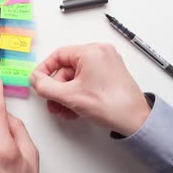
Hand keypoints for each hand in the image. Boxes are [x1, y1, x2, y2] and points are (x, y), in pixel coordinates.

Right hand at [29, 43, 149, 135]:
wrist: (136, 121)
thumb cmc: (110, 105)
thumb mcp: (69, 96)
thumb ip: (46, 86)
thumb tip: (35, 79)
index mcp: (91, 51)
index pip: (58, 55)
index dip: (44, 70)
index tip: (38, 82)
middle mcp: (100, 53)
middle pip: (67, 68)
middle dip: (57, 89)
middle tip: (52, 103)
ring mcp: (107, 63)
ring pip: (76, 77)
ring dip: (66, 94)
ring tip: (64, 110)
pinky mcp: (111, 74)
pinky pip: (87, 80)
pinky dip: (78, 93)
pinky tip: (75, 109)